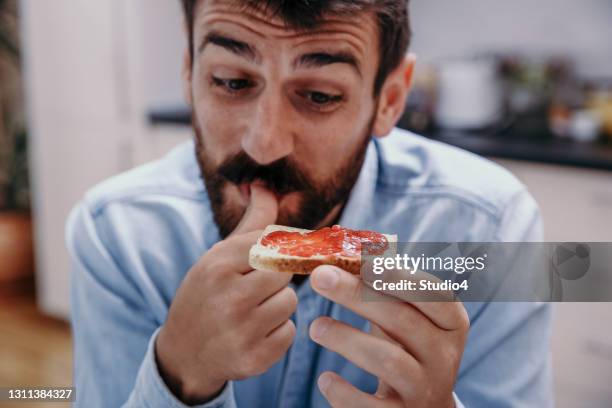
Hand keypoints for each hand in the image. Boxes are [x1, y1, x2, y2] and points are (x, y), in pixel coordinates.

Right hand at [156, 184, 296, 403]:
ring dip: (277, 305)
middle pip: (285, 272)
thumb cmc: (208, 293)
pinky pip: (289, 333)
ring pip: (289, 302)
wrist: (184, 351)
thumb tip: (265, 185)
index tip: (269, 260)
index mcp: (217, 266)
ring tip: (252, 310)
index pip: (272, 243)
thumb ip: (251, 222)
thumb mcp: (220, 255)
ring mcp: (240, 332)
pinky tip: (254, 333)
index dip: (276, 250)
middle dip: (276, 278)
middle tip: (256, 287)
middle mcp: (227, 298)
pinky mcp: (253, 359)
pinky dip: (277, 332)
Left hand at [309, 265, 468, 407]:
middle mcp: (445, 356)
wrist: (423, 407)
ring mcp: (425, 389)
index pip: (433, 294)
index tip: (363, 260)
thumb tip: (338, 239)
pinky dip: (343, 392)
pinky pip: (371, 407)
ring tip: (315, 327)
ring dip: (346, 339)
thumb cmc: (407, 344)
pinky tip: (325, 378)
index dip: (399, 276)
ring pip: (388, 361)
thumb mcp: (408, 313)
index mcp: (451, 322)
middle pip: (403, 320)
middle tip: (319, 277)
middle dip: (357, 295)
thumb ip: (383, 281)